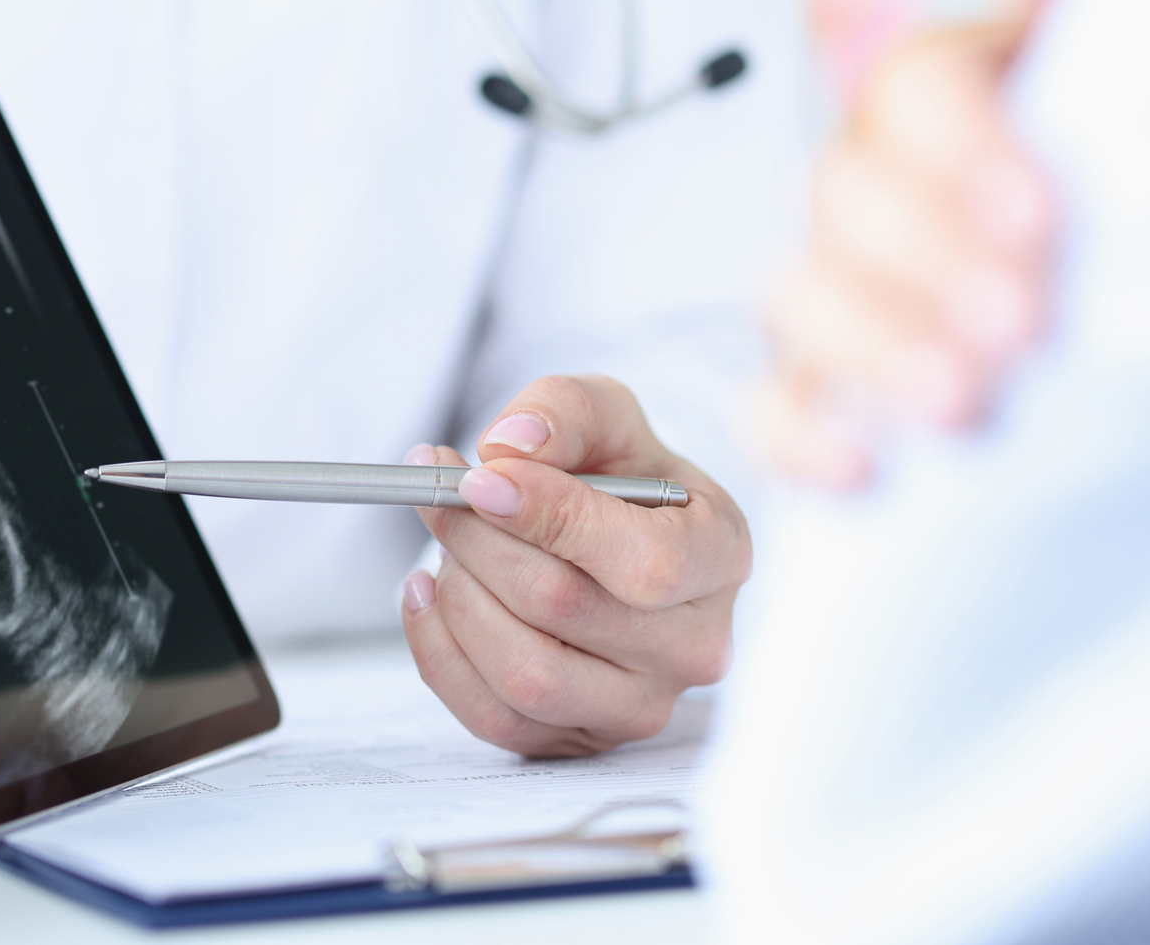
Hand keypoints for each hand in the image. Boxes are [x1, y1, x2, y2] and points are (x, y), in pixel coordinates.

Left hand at [401, 375, 750, 756]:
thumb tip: (509, 448)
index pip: (645, 563)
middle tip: (439, 497)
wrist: (610, 537)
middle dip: (479, 544)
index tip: (477, 480)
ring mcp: (642, 704)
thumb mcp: (604, 416)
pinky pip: (493, 719)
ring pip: (526, 674)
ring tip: (446, 548)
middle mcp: (696, 644)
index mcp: (720, 555)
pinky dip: (439, 653)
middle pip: (564, 610)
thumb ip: (565, 410)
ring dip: (460, 599)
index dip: (550, 519)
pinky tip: (429, 595)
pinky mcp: (581, 739)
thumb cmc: (617, 476)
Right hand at [755, 0, 1066, 486]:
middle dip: (928, 267)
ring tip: (965, 403)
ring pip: (798, 301)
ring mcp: (818, 283)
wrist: (1071, 272)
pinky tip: (869, 472)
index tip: (1038, 216)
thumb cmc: (1084, 162)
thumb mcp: (1092, 74)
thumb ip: (1065, 7)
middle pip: (845, 202)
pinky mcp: (807, 377)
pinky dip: (803, 440)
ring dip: (874, 352)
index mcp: (922, 93)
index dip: (966, 153)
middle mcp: (853, 182)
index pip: (909, 96)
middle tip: (1019, 324)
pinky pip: (770, 404)